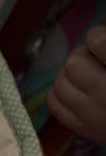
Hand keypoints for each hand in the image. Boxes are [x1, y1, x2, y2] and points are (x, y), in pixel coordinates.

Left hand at [48, 24, 105, 142]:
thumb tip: (98, 27)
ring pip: (60, 82)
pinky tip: (76, 88)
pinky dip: (60, 91)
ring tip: (86, 73)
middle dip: (82, 55)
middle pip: (74, 62)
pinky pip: (54, 102)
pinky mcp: (84, 128)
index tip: (102, 40)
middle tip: (94, 58)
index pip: (98, 41)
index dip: (97, 35)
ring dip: (70, 73)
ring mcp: (95, 114)